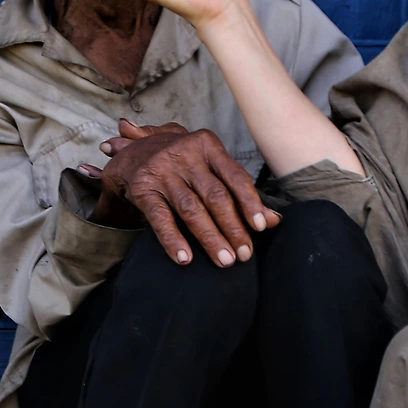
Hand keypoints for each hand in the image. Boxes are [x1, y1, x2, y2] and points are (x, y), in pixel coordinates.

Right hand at [80, 119, 281, 266]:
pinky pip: (160, 218)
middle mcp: (186, 155)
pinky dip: (173, 240)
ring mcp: (163, 171)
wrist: (134, 152)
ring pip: (191, 209)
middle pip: (215, 196)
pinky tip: (185, 259)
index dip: (250, 203)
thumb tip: (274, 220)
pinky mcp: (143, 188)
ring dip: (210, 238)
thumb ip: (241, 193)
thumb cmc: (184, 164)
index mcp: (208, 145)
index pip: (235, 176)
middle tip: (244, 255)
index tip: (261, 227)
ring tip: (224, 261)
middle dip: (233, 228)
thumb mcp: (212, 168)